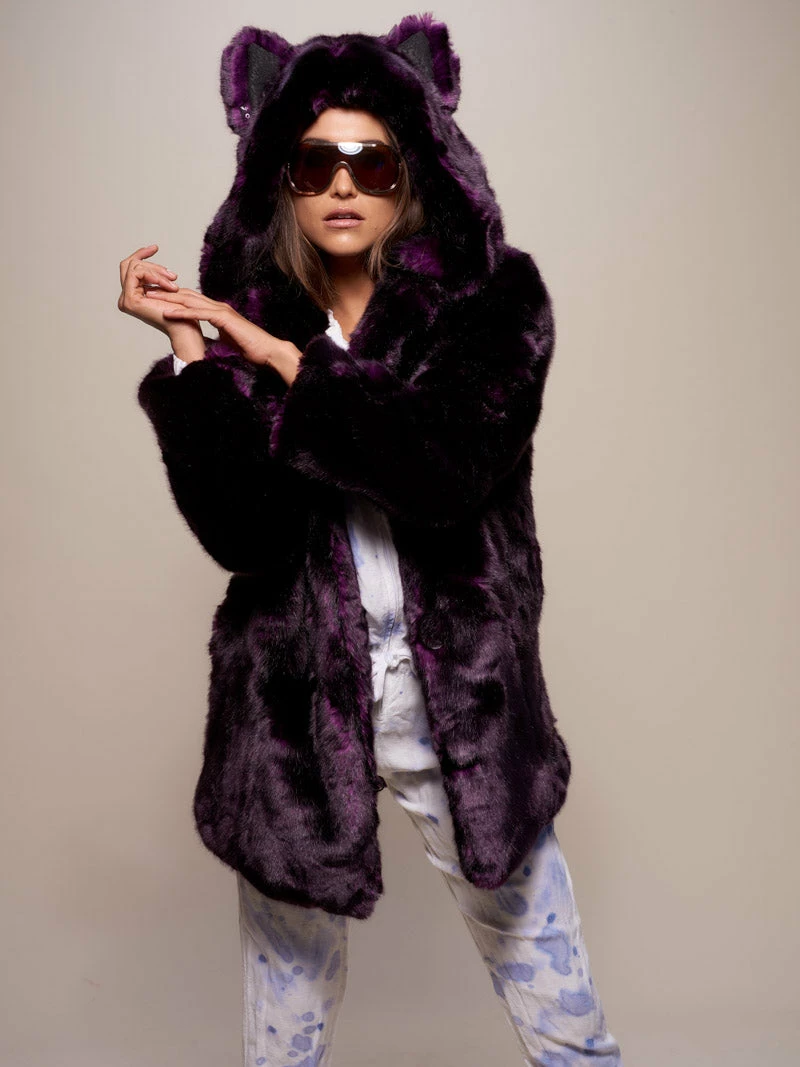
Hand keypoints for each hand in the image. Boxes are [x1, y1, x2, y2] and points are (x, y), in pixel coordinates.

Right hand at [118, 244, 200, 341]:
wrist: (185, 326)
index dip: (141, 254)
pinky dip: (154, 275)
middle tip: (172, 275)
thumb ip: (151, 275)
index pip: (130, 268)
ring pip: (134, 268)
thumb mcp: (164, 286)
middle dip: (152, 265)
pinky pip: (136, 274)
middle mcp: (125, 299)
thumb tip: (143, 258)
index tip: (155, 247)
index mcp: (132, 296)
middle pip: (130, 265)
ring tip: (173, 281)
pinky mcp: (129, 300)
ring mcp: (125, 300)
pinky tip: (168, 285)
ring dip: (157, 272)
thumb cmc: (180, 311)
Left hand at [146, 285, 285, 368]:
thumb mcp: (228, 340)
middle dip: (166, 292)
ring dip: (169, 299)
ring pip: (190, 301)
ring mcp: (222, 311)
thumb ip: (217, 335)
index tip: (156, 299)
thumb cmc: (251, 349)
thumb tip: (207, 340)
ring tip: (150, 297)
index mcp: (218, 312)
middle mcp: (218, 307)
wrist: (268, 352)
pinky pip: (199, 314)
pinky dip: (182, 313)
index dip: (173, 298)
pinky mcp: (224, 320)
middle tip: (146, 290)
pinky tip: (168, 313)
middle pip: (187, 296)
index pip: (191, 301)